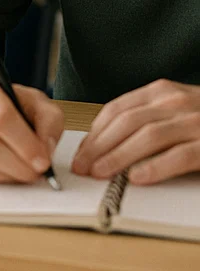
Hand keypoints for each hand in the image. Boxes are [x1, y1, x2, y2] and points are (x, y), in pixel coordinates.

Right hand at [0, 71, 63, 182]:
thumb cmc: (9, 105)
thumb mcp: (35, 102)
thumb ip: (49, 120)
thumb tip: (45, 148)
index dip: (25, 144)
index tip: (43, 160)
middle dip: (18, 166)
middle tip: (37, 172)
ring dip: (9, 176)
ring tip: (23, 170)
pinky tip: (5, 168)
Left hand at [72, 80, 199, 184]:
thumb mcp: (173, 110)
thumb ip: (146, 117)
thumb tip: (105, 143)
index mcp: (161, 92)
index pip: (117, 109)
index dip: (95, 132)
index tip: (81, 152)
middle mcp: (175, 101)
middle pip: (127, 122)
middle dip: (100, 146)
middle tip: (83, 167)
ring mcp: (195, 121)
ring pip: (148, 136)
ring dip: (119, 156)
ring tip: (101, 173)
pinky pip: (180, 155)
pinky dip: (156, 167)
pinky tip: (138, 178)